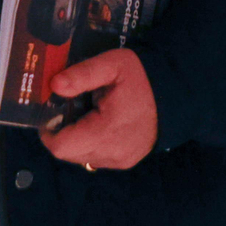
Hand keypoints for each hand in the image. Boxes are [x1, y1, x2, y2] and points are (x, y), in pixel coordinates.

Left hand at [37, 48, 157, 171]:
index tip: (49, 111)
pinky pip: (97, 157)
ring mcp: (120, 160)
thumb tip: (54, 85)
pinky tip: (99, 121)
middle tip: (68, 107)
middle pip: (69, 153)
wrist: (177, 92)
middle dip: (62, 132)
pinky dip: (91, 142)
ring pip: (82, 157)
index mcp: (106, 132)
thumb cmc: (142, 77)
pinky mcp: (126, 161)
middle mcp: (112, 153)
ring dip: (76, 138)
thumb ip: (82, 74)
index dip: (48, 131)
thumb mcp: (112, 64)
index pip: (62, 147)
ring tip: (86, 112)